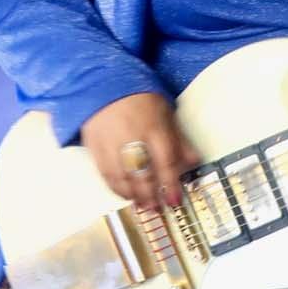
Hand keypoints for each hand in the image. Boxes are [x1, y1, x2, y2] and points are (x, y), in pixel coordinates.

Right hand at [80, 92, 201, 212]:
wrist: (102, 80)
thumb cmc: (138, 95)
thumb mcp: (165, 111)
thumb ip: (179, 139)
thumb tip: (193, 161)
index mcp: (154, 128)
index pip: (166, 163)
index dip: (171, 185)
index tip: (175, 200)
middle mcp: (132, 138)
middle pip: (143, 175)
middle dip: (152, 195)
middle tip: (158, 208)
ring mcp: (110, 143)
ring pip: (123, 178)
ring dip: (134, 196)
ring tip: (143, 205)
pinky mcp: (94, 146)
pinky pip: (105, 173)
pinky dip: (115, 187)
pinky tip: (124, 194)